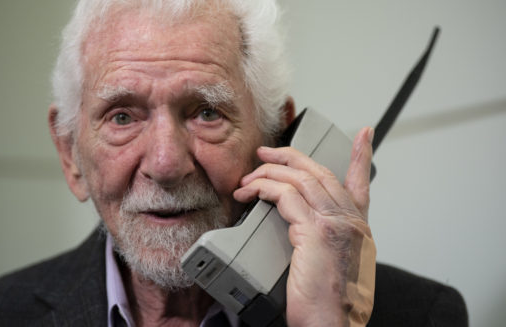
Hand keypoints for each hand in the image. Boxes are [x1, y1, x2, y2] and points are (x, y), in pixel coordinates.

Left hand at [233, 127, 375, 326]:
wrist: (332, 325)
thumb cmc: (331, 303)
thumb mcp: (339, 265)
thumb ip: (330, 240)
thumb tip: (303, 227)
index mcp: (358, 227)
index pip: (361, 183)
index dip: (361, 155)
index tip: (363, 134)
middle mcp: (350, 220)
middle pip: (320, 173)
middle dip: (290, 157)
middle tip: (267, 153)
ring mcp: (335, 224)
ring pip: (300, 179)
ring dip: (269, 173)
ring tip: (249, 178)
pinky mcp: (315, 232)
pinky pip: (284, 195)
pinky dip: (263, 189)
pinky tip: (250, 193)